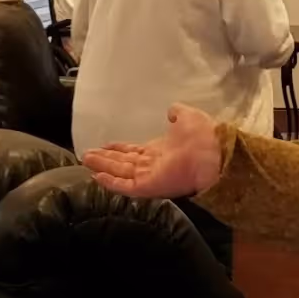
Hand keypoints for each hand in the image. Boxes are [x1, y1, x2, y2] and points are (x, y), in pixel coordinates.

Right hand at [82, 103, 223, 198]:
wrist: (213, 152)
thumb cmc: (202, 134)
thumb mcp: (187, 116)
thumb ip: (177, 114)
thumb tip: (170, 111)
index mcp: (162, 149)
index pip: (136, 151)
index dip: (120, 148)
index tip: (106, 144)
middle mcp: (153, 164)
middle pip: (124, 162)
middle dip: (106, 158)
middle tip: (86, 154)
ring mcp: (150, 176)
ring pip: (121, 172)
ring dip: (103, 166)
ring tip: (85, 160)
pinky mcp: (149, 186)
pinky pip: (126, 186)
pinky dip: (111, 182)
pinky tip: (96, 177)